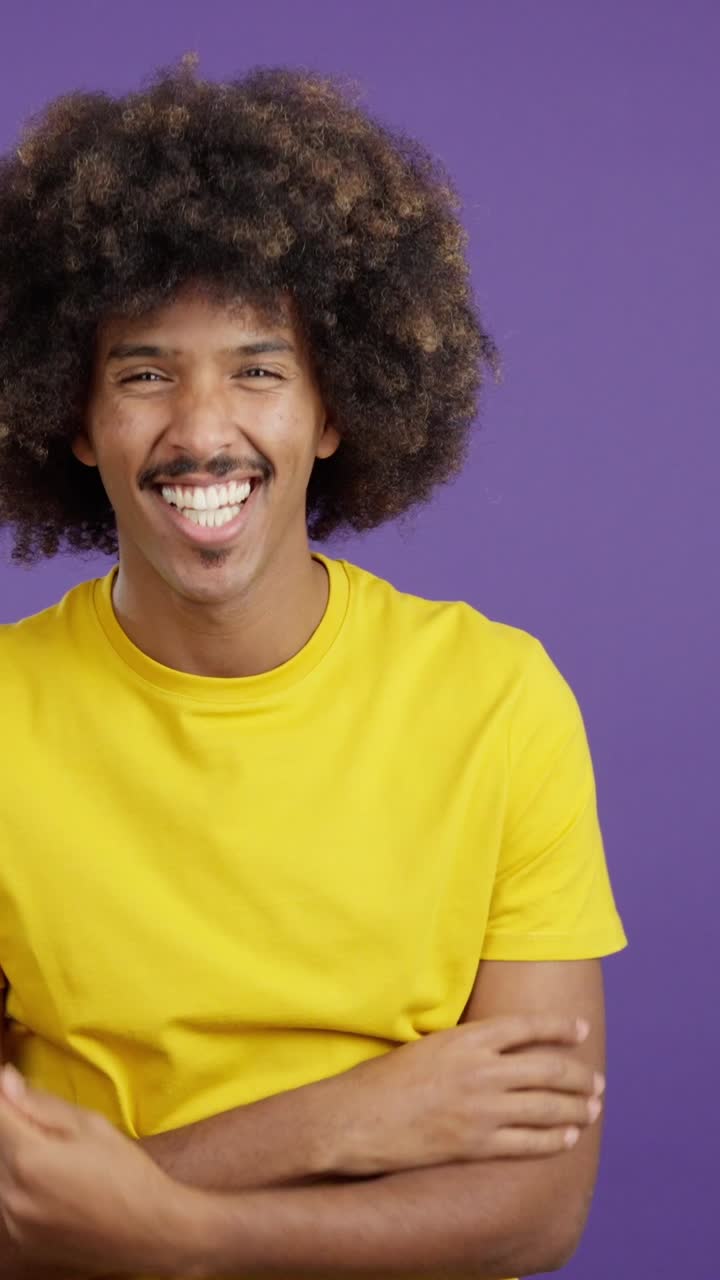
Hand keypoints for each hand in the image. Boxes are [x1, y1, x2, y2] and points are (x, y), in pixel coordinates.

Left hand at [0, 1066, 194, 1275]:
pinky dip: (23, 1186)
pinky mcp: (22, 1240)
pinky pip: (9, 1200)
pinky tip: (56, 1184)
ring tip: (57, 1159)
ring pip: (1, 1173)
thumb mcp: (91, 1126)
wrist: (149, 1230)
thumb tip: (6, 1081)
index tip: (14, 1089)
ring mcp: (15, 1222)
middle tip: (52, 1130)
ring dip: (18, 1157)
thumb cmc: (126, 1173)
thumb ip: (42, 1104)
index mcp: (30, 1158)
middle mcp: (12, 1194)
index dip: (5, 1097)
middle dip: (14, 1128)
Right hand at [326, 1014, 603, 1176]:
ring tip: (592, 1109)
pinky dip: (554, 1140)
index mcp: (467, 1039)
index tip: (581, 1030)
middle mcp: (481, 1071)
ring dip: (576, 1108)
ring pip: (546, 1108)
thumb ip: (464, 1046)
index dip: (559, 1028)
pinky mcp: (475, 1145)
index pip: (527, 1027)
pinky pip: (528, 1143)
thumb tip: (494, 1049)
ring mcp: (481, 1110)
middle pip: (548, 1069)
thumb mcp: (426, 1045)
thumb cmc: (383, 1080)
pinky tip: (567, 1138)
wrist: (355, 1120)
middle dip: (578, 1076)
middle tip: (595, 1081)